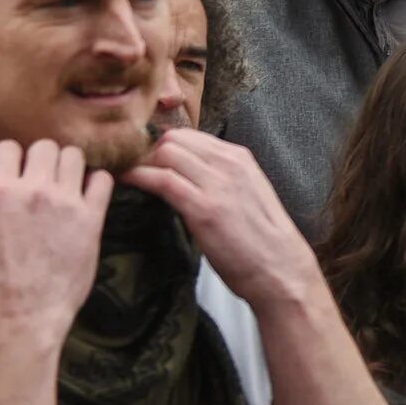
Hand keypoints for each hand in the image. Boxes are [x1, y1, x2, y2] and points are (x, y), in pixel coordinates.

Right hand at [0, 140, 112, 347]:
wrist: (21, 318)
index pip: (7, 148)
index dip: (11, 158)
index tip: (15, 170)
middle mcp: (32, 191)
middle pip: (45, 147)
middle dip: (41, 160)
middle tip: (42, 179)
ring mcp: (64, 203)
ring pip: (74, 156)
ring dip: (69, 168)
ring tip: (65, 187)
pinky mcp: (90, 220)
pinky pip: (102, 181)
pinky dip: (96, 183)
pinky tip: (87, 197)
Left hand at [120, 130, 320, 305]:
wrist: (281, 269)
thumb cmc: (262, 241)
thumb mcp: (247, 194)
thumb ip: (222, 178)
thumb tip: (191, 175)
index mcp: (239, 158)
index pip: (190, 135)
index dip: (163, 145)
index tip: (145, 160)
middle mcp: (229, 163)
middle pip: (174, 139)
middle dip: (148, 151)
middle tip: (132, 170)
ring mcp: (217, 184)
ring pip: (166, 152)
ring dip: (140, 162)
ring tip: (125, 175)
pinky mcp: (204, 209)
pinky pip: (163, 180)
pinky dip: (139, 177)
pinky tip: (125, 181)